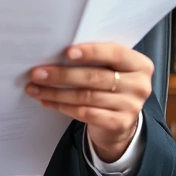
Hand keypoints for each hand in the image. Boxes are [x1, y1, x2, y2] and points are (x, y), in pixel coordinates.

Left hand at [25, 43, 152, 162]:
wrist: (119, 121)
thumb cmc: (109, 86)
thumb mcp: (110, 69)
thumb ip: (94, 60)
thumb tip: (54, 53)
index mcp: (139, 64)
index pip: (115, 53)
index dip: (91, 52)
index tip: (66, 52)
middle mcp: (139, 85)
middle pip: (95, 77)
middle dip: (62, 74)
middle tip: (37, 73)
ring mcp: (131, 106)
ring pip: (86, 96)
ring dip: (56, 92)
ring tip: (35, 88)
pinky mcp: (119, 123)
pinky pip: (85, 113)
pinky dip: (62, 106)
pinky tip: (47, 101)